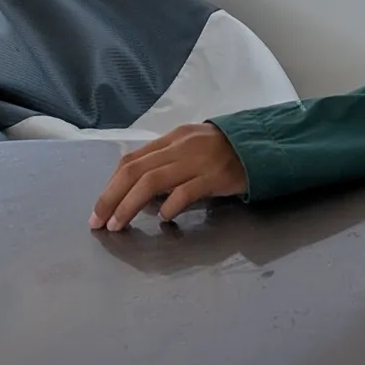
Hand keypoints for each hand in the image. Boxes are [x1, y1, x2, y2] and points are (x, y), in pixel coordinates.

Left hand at [91, 124, 246, 230]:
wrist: (266, 144)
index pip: (131, 160)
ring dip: (129, 206)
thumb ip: (167, 162)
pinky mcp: (217, 176)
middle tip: (98, 222)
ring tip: (118, 225)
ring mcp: (199, 161)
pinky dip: (169, 206)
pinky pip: (186, 192)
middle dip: (110, 198)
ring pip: (152, 182)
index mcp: (173, 138)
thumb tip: (140, 192)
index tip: (99, 208)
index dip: (109, 185)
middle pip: (134, 171)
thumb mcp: (193, 147)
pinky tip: (163, 218)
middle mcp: (181, 147)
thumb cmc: (227, 150)